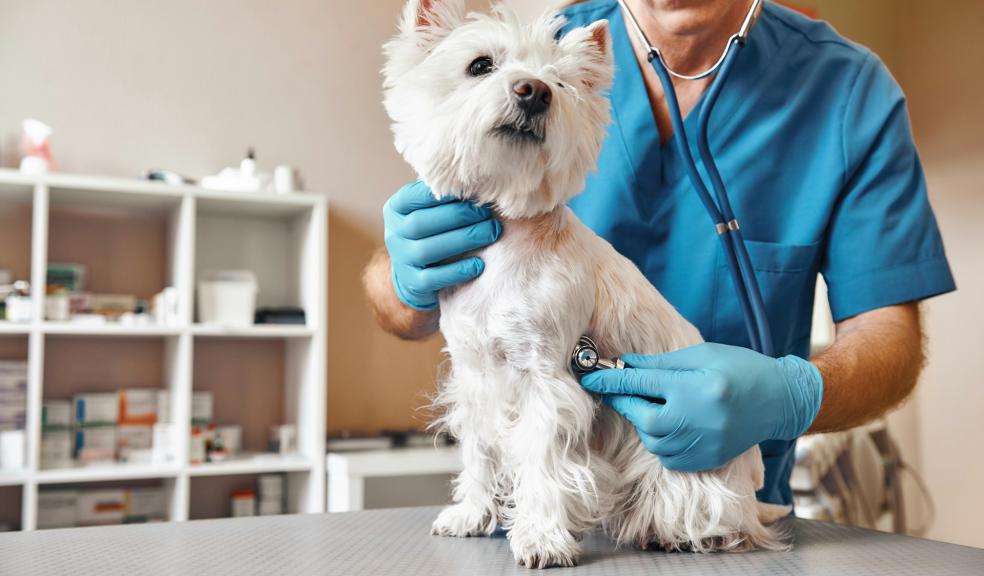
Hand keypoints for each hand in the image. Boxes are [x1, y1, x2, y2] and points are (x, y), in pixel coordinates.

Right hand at [383, 181, 500, 309]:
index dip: (442, 194)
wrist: (415, 275)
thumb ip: (444, 198)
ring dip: (462, 240)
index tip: (471, 191)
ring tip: (490, 233)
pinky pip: (432, 278)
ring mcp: (401, 259)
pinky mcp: (412, 283)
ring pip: (427, 250)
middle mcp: (394, 233)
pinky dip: (456, 271)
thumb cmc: (432, 234)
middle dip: (458, 216)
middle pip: (420, 223)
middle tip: (487, 215)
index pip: (414, 196)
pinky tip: (478, 264)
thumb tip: (479, 183)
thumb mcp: (430, 212)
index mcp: (396, 208)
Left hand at [580, 343, 822, 471]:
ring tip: (653, 405)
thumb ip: (660, 364)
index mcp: (695, 387)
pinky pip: (669, 458)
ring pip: (654, 441)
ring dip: (644, 423)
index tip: (590, 377)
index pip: (641, 384)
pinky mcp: (707, 459)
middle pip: (644, 418)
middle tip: (623, 391)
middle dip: (628, 404)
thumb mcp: (701, 354)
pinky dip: (661, 442)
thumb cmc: (740, 368)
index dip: (611, 379)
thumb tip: (624, 364)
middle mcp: (698, 419)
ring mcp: (704, 443)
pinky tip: (670, 424)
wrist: (780, 399)